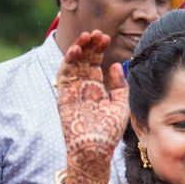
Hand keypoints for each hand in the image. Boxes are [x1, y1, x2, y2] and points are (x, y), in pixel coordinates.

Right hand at [57, 30, 129, 183]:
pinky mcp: (63, 96)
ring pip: (72, 64)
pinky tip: (76, 51)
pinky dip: (68, 62)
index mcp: (97, 89)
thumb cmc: (109, 132)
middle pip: (84, 60)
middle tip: (97, 33)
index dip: (99, 49)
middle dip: (90, 45)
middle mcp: (83, 87)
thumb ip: (120, 86)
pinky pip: (64, 76)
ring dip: (78, 49)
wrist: (95, 150)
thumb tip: (115, 65)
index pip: (96, 62)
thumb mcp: (121, 106)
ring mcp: (72, 91)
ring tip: (86, 37)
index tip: (106, 38)